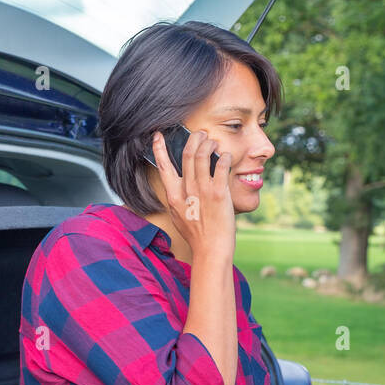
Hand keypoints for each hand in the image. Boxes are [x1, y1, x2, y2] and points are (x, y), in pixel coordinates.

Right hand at [151, 128, 235, 260]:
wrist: (211, 251)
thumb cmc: (197, 237)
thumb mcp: (179, 217)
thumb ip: (177, 200)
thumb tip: (178, 187)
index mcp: (174, 196)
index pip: (164, 166)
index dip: (160, 148)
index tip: (158, 136)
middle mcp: (187, 190)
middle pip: (188, 153)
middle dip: (195, 138)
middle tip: (201, 134)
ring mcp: (203, 190)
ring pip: (203, 154)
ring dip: (209, 143)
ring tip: (214, 142)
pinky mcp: (219, 193)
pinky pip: (221, 165)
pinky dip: (224, 156)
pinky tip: (226, 156)